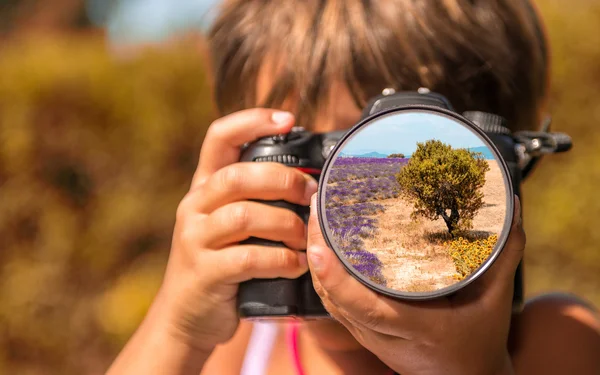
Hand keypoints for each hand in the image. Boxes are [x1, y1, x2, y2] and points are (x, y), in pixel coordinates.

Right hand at [153, 109, 317, 352]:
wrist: (186, 317)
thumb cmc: (223, 265)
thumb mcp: (229, 226)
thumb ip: (256, 200)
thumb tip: (310, 181)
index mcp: (204, 188)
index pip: (219, 137)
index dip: (252, 121)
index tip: (288, 118)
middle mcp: (194, 206)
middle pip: (239, 175)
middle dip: (284, 180)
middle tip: (310, 194)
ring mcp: (195, 239)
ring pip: (245, 215)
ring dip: (286, 224)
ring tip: (305, 237)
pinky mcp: (205, 272)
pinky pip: (249, 258)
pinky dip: (281, 260)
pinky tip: (296, 264)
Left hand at [306, 194, 524, 374]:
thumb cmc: (481, 339)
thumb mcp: (497, 299)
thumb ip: (504, 254)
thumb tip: (512, 207)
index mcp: (418, 328)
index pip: (366, 308)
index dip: (337, 279)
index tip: (320, 245)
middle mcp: (386, 336)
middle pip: (337, 298)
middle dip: (317, 253)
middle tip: (316, 207)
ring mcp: (370, 337)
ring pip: (329, 301)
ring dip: (316, 260)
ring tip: (316, 217)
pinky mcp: (364, 332)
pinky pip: (334, 304)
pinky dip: (323, 275)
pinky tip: (322, 244)